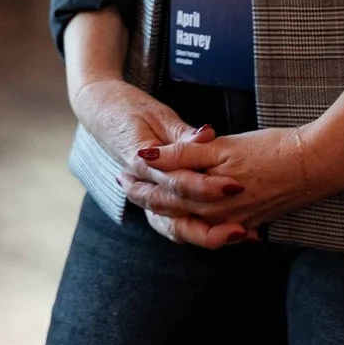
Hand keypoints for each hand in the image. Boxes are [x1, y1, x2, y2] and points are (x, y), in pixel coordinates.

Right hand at [69, 77, 248, 250]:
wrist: (100, 110)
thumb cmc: (128, 108)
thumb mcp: (157, 114)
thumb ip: (182, 134)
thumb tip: (208, 136)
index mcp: (140, 159)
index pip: (175, 180)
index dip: (206, 185)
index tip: (235, 186)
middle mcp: (139, 183)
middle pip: (175, 212)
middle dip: (211, 221)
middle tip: (243, 227)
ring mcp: (143, 194)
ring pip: (172, 226)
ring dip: (206, 235)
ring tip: (239, 236)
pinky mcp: (152, 198)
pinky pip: (172, 223)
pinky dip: (197, 231)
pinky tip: (225, 233)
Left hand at [118, 122, 343, 245]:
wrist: (316, 166)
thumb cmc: (270, 151)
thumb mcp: (222, 149)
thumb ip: (182, 155)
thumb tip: (146, 156)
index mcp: (205, 197)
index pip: (162, 195)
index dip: (139, 184)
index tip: (121, 174)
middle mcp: (218, 216)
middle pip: (173, 211)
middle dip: (147, 199)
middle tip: (125, 185)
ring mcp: (236, 221)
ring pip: (193, 222)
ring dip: (170, 211)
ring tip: (152, 200)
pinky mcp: (252, 221)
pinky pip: (217, 228)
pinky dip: (198, 223)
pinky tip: (193, 217)